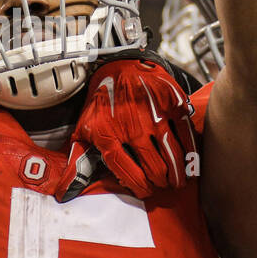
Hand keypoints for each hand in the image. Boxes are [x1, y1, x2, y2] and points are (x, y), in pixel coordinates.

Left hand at [64, 55, 197, 199]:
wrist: (118, 65)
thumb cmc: (101, 102)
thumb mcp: (82, 130)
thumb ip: (77, 161)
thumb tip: (65, 193)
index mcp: (108, 136)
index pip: (128, 174)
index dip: (140, 188)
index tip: (146, 191)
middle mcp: (132, 128)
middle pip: (155, 168)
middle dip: (161, 182)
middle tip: (163, 185)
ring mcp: (154, 115)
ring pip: (172, 155)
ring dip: (178, 173)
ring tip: (179, 181)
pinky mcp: (172, 103)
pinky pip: (185, 134)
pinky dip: (191, 152)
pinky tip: (191, 162)